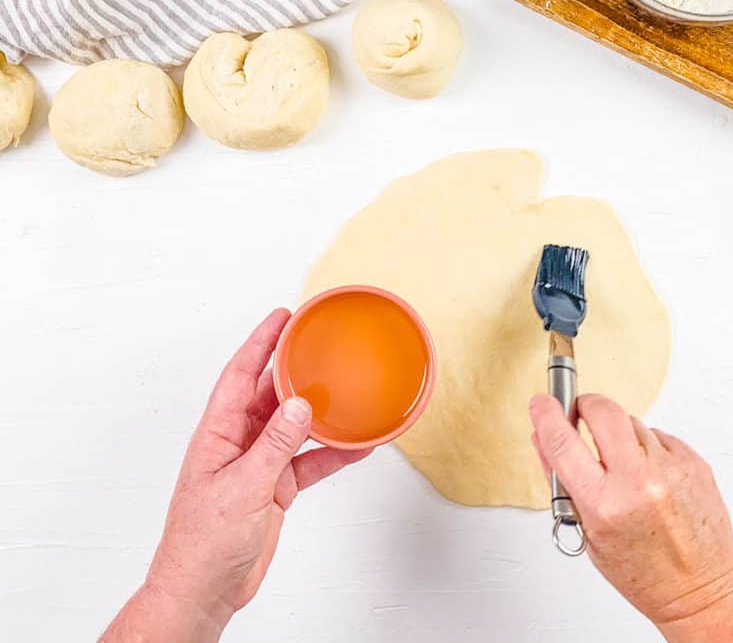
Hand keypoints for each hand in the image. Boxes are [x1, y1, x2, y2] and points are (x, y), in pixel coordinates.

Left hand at [102, 310, 370, 641]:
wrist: (205, 589)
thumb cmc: (202, 543)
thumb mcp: (243, 488)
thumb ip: (274, 445)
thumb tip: (299, 406)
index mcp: (218, 434)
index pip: (240, 375)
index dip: (260, 343)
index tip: (283, 317)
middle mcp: (237, 443)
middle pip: (270, 394)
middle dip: (294, 369)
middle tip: (320, 344)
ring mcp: (257, 465)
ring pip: (293, 426)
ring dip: (320, 413)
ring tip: (348, 391)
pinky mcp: (274, 488)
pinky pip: (308, 461)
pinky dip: (331, 453)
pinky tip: (356, 446)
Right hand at [529, 394, 732, 642]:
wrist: (699, 589)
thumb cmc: (643, 572)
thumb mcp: (589, 533)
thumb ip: (563, 483)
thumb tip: (543, 440)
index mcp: (605, 505)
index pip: (563, 443)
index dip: (547, 416)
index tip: (542, 403)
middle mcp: (640, 483)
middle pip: (604, 411)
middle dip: (587, 406)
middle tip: (582, 414)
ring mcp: (671, 469)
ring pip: (633, 422)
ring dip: (620, 436)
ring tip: (626, 471)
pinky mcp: (694, 462)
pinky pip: (659, 436)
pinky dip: (649, 449)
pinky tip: (652, 478)